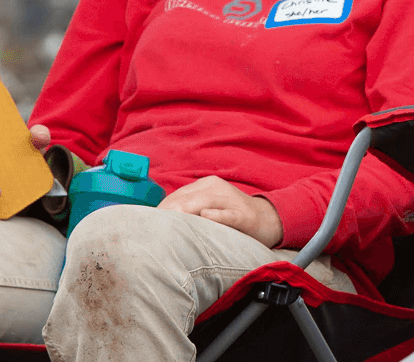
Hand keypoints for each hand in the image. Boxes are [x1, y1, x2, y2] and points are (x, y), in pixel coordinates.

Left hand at [159, 175, 284, 248]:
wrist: (268, 219)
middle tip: (150, 228)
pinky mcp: (244, 215)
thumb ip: (189, 208)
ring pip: (204, 203)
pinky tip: (206, 217)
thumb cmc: (232, 216)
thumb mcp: (210, 206)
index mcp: (207, 185)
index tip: (145, 224)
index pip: (177, 195)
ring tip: (169, 224)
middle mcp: (218, 188)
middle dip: (168, 212)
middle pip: (187, 198)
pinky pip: (228, 214)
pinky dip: (217, 215)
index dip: (161, 210)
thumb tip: (160, 219)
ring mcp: (232, 200)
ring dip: (186, 212)